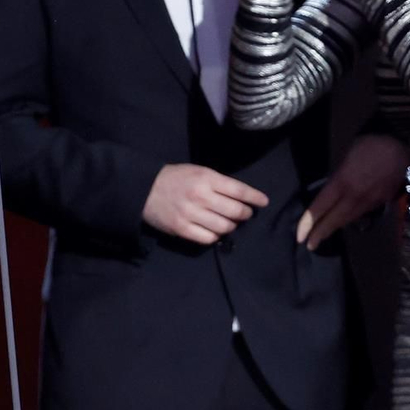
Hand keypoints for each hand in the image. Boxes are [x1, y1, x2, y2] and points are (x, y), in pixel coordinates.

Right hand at [143, 163, 269, 245]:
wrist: (145, 189)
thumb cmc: (176, 178)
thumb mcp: (198, 171)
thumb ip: (218, 183)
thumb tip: (241, 197)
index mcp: (206, 178)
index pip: (238, 190)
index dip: (254, 197)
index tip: (264, 202)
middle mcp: (200, 196)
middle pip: (234, 211)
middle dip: (245, 214)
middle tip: (247, 214)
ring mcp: (190, 214)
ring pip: (224, 227)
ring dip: (232, 226)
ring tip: (231, 223)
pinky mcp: (182, 229)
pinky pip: (208, 238)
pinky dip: (216, 236)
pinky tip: (216, 231)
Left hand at [298, 134, 408, 250]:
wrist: (400, 147)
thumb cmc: (369, 145)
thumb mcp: (346, 157)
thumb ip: (338, 177)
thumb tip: (333, 189)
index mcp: (342, 182)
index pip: (320, 207)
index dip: (308, 223)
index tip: (299, 237)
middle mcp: (354, 197)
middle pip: (335, 220)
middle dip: (320, 234)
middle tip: (309, 245)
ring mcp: (369, 202)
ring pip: (348, 219)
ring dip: (334, 228)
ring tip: (322, 236)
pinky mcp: (380, 203)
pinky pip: (361, 214)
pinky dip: (349, 219)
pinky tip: (343, 220)